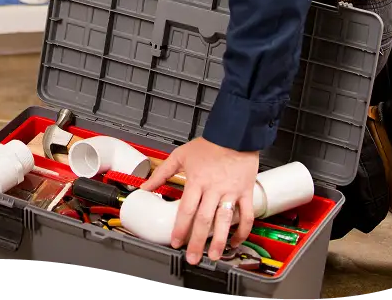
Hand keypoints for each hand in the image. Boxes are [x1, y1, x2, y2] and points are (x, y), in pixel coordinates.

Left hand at [141, 138, 258, 264]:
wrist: (235, 134)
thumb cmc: (209, 145)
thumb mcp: (181, 155)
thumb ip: (162, 173)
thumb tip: (145, 186)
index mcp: (197, 180)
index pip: (186, 210)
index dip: (180, 228)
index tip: (175, 242)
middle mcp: (213, 188)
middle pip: (204, 220)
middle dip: (197, 242)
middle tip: (192, 257)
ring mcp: (231, 191)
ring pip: (224, 221)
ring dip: (219, 241)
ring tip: (213, 256)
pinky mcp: (246, 192)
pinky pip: (246, 215)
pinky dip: (242, 231)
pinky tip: (235, 241)